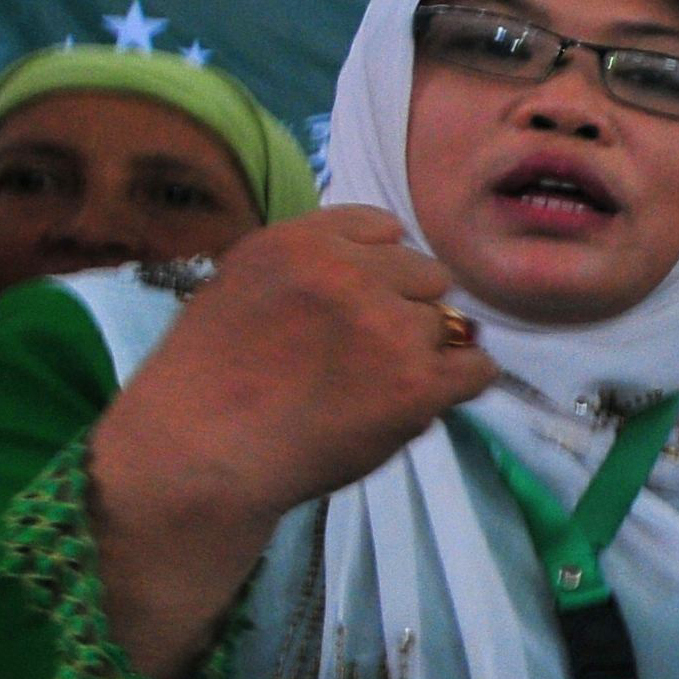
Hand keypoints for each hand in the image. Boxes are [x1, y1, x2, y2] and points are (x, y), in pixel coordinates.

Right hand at [89, 206, 495, 678]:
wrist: (200, 451)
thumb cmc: (210, 379)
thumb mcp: (242, 285)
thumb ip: (309, 267)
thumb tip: (386, 257)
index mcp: (300, 242)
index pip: (383, 228)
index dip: (378, 268)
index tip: (358, 302)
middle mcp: (349, 273)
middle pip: (426, 275)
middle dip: (405, 307)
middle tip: (366, 353)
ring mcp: (389, 327)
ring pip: (448, 324)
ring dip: (424, 352)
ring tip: (374, 387)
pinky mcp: (418, 383)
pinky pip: (478, 368)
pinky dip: (461, 383)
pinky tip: (425, 399)